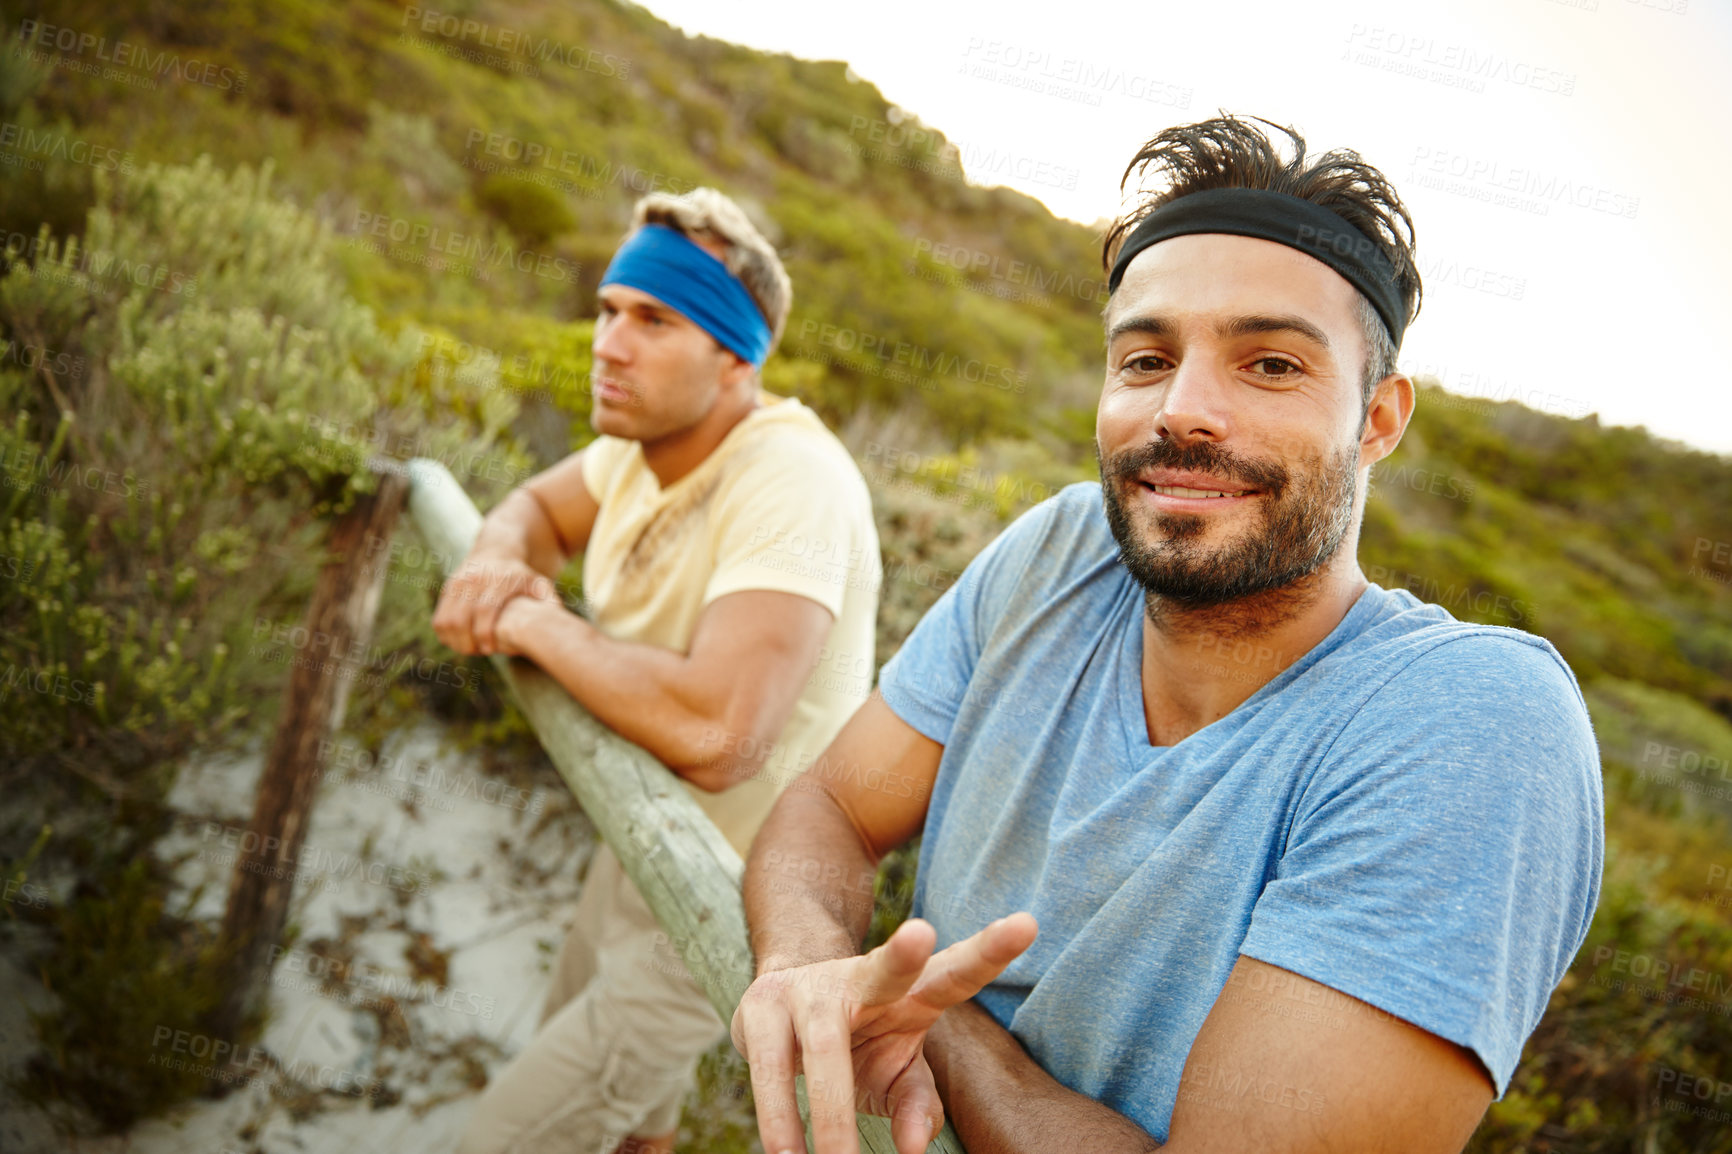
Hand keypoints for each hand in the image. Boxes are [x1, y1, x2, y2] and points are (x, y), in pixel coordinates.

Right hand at [431, 554, 559, 655]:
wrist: (497, 549)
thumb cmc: (522, 576)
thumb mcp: (539, 584)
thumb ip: (550, 602)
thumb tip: (559, 621)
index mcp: (500, 580)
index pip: (485, 609)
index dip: (485, 633)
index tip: (490, 650)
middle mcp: (475, 580)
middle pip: (461, 618)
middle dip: (467, 642)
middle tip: (478, 652)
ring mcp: (458, 583)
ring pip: (446, 620)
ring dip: (455, 640)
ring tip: (469, 648)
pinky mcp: (447, 588)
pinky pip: (439, 618)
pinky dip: (445, 634)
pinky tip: (459, 641)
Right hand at [731, 912, 1038, 1153]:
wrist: (778, 1001)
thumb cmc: (858, 1042)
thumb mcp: (896, 1074)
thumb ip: (916, 1103)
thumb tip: (915, 1146)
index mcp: (911, 993)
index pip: (956, 972)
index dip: (990, 951)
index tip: (1027, 924)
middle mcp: (861, 978)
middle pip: (886, 969)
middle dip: (903, 955)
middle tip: (921, 935)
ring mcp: (807, 987)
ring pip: (823, 1043)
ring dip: (830, 1109)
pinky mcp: (760, 1007)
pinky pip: (770, 1069)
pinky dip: (781, 1117)